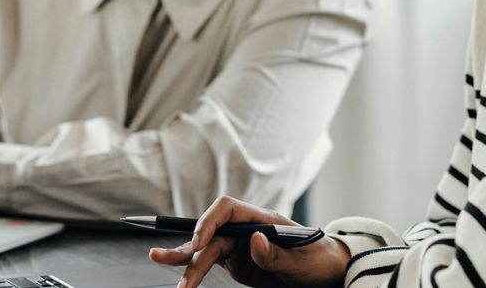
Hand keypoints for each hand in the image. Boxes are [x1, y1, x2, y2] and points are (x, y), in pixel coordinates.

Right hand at [149, 196, 349, 287]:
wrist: (326, 274)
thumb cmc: (318, 260)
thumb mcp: (301, 261)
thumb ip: (276, 253)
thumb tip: (255, 240)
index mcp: (261, 219)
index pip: (226, 209)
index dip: (209, 222)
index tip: (200, 242)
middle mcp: (245, 230)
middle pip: (210, 234)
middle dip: (187, 247)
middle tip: (161, 257)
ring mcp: (239, 247)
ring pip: (205, 251)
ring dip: (185, 260)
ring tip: (159, 259)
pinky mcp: (236, 263)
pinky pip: (210, 263)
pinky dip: (194, 270)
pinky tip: (181, 276)